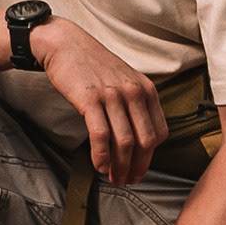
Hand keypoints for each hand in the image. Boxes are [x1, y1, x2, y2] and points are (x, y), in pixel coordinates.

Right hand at [34, 21, 167, 185]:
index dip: (150, 157)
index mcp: (146, 90)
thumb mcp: (125, 80)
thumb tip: (139, 139)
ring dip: (119, 166)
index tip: (140, 170)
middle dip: (137, 167)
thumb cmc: (94, 65)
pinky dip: (101, 156)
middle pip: (145, 142)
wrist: (66, 44)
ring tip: (113, 178)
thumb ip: (136, 104)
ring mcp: (112, 96)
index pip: (159, 133)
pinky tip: (99, 166)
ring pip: (124, 142)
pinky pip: (100, 135)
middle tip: (126, 180)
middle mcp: (133, 93)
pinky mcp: (90, 100)